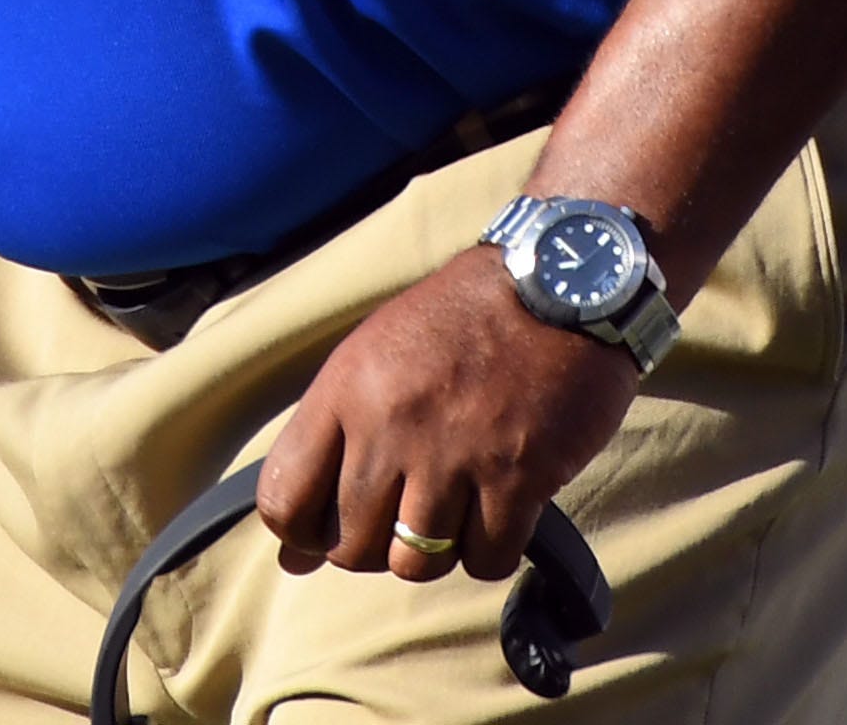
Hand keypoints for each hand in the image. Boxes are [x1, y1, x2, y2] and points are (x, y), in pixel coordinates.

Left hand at [255, 248, 640, 585]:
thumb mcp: (376, 359)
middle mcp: (390, 425)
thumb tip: (291, 561)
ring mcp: (454, 454)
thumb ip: (330, 448)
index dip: (302, 534)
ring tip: (457, 507)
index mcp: (345, 389)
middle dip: (376, 545)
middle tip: (407, 511)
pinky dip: (492, 550)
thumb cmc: (464, 321)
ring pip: (415, 565)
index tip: (333, 526)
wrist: (563, 281)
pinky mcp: (518, 477)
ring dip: (435, 549)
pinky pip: (485, 562)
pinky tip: (501, 508)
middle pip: (349, 547)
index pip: (282, 500)